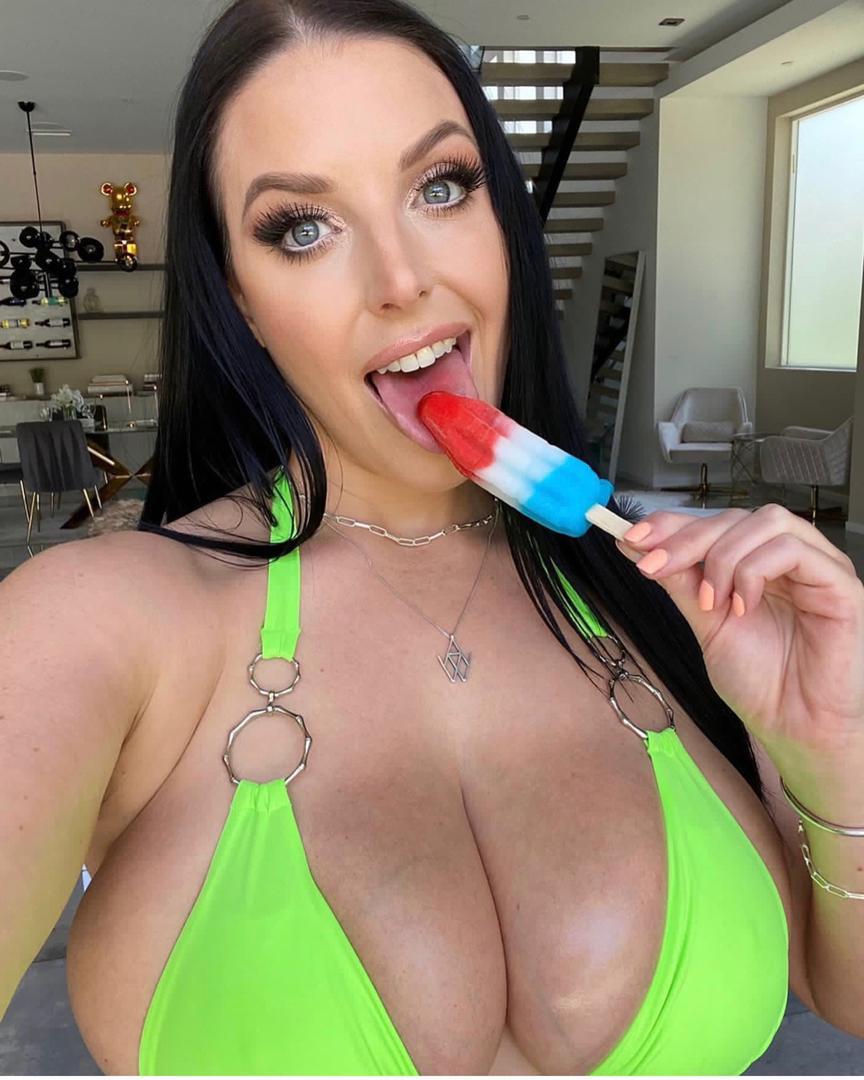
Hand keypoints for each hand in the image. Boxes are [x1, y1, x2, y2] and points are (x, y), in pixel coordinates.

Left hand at [616, 505, 863, 758]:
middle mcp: (788, 559)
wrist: (792, 729)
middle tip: (656, 566)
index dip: (673, 524)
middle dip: (688, 538)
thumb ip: (680, 582)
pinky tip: (742, 607)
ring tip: (710, 603)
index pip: (715, 522)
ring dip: (724, 557)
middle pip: (737, 517)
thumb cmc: (761, 683)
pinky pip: (796, 551)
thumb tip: (639, 548)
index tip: (632, 537)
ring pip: (768, 522)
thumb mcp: (706, 624)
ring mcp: (818, 567)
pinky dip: (756, 571)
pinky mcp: (840, 585)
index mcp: (756, 562)